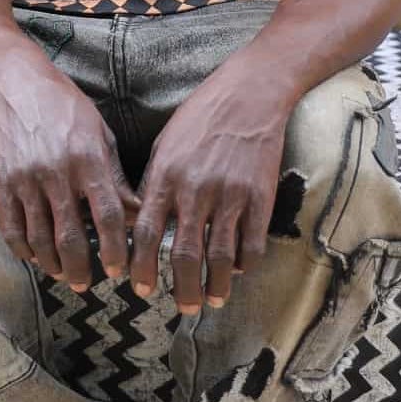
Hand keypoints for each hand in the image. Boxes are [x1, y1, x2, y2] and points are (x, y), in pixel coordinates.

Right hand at [0, 63, 138, 292]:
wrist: (16, 83)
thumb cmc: (66, 106)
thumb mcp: (100, 132)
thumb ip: (115, 176)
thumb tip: (137, 214)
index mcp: (87, 158)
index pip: (108, 215)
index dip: (115, 248)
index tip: (118, 268)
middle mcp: (56, 172)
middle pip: (70, 236)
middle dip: (81, 268)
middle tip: (86, 283)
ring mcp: (25, 179)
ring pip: (39, 238)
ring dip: (52, 264)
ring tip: (63, 274)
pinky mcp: (0, 183)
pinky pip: (12, 228)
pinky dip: (23, 250)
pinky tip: (35, 257)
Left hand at [128, 65, 293, 312]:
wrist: (250, 93)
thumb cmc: (201, 116)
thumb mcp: (166, 143)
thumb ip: (155, 184)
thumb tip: (143, 224)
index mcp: (166, 174)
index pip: (147, 232)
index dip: (142, 266)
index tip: (140, 287)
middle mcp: (196, 188)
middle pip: (184, 254)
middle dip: (180, 288)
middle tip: (181, 308)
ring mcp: (230, 194)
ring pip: (220, 256)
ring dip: (214, 286)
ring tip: (210, 300)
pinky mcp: (261, 197)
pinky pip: (252, 243)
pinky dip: (244, 265)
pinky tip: (237, 273)